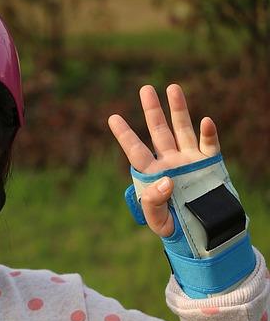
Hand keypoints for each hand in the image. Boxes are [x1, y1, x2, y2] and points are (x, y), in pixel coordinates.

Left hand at [108, 84, 220, 237]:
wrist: (201, 233)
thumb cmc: (173, 227)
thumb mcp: (158, 221)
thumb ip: (154, 203)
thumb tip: (165, 180)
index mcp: (151, 174)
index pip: (135, 151)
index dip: (125, 134)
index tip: (113, 117)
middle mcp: (169, 161)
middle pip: (158, 131)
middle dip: (152, 110)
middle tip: (145, 89)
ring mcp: (188, 160)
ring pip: (182, 129)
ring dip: (178, 110)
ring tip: (172, 87)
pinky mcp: (209, 163)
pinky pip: (209, 144)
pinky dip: (208, 133)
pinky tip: (205, 121)